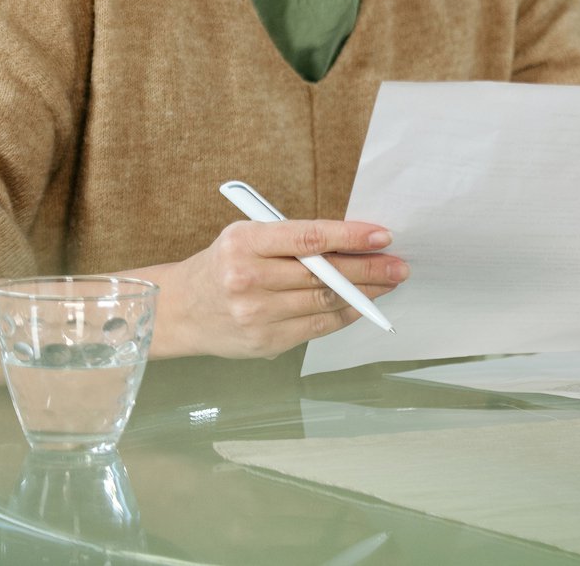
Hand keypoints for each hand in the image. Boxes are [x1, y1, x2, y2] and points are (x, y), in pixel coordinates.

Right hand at [149, 219, 406, 359]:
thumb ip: (295, 240)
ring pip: (324, 303)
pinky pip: (317, 328)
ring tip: (388, 283)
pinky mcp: (263, 342)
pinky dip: (344, 315)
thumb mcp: (249, 237)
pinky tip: (362, 305)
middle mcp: (247, 279)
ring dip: (364, 293)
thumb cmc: (224, 264)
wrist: (180, 310)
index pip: (308, 238)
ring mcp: (255, 315)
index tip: (383, 236)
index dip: (351, 237)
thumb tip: (357, 243)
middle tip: (399, 265)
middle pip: (323, 275)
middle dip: (370, 270)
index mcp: (244, 242)